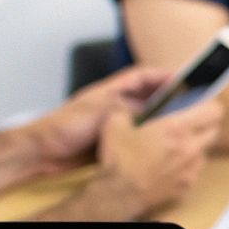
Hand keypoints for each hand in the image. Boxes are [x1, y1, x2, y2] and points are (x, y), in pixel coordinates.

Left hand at [20, 66, 171, 175]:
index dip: (160, 76)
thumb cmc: (67, 126)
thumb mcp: (103, 111)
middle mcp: (111, 105)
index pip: (140, 76)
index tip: (181, 80)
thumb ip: (129, 108)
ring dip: (155, 118)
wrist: (43, 151)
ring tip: (176, 123)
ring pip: (139, 117)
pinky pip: (131, 136)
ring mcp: (109, 123)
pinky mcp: (107, 141)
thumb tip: (153, 110)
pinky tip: (155, 142)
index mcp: (109, 91)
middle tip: (185, 103)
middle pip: (142, 96)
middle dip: (163, 97)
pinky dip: (144, 137)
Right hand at [92, 101, 222, 215]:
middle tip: (189, 125)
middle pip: (214, 131)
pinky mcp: (185, 186)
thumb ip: (129, 108)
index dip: (209, 106)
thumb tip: (130, 105)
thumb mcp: (116, 122)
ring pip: (204, 152)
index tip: (201, 105)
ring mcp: (190, 169)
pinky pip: (194, 172)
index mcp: (177, 127)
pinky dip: (187, 167)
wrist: (118, 194)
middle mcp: (190, 147)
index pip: (214, 111)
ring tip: (176, 147)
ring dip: (195, 147)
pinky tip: (171, 166)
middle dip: (205, 125)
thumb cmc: (119, 157)